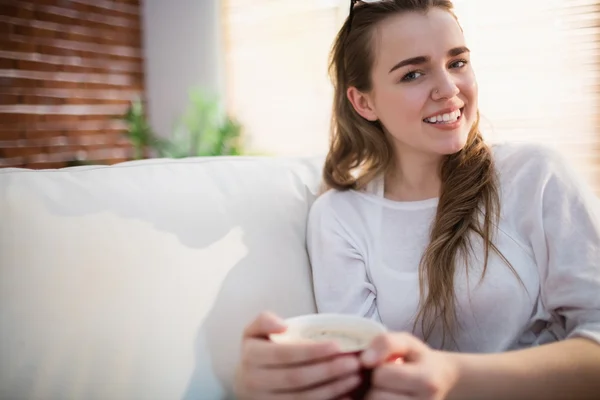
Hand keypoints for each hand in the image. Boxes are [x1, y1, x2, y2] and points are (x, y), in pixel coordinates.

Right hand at [234, 311, 362, 399]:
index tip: (337, 345)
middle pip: (296, 378)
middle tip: (353, 362)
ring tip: (355, 376)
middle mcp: (253, 382)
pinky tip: (346, 395)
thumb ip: (264, 321)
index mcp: (250, 357)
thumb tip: (282, 326)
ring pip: (302, 398)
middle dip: (328, 370)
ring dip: (332, 388)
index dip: (311, 351)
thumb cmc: (258, 352)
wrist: (246, 383)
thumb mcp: (254, 332)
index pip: (284, 354)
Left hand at [360, 332, 458, 399]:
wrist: (440, 379)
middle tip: (386, 378)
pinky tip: (385, 394)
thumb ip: (386, 343)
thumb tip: (365, 360)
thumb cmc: (419, 358)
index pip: (381, 375)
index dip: (377, 366)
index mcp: (426, 381)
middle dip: (374, 384)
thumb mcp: (406, 342)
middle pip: (375, 396)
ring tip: (386, 388)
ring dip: (373, 396)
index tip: (386, 364)